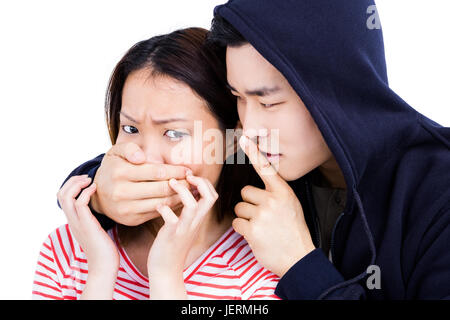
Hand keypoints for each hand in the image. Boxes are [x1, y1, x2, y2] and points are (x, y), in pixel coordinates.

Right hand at [57, 175, 118, 271]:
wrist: (104, 267)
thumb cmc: (105, 250)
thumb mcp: (97, 230)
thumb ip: (95, 220)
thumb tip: (106, 208)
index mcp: (74, 221)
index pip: (63, 198)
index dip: (71, 185)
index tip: (86, 180)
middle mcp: (72, 221)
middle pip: (60, 194)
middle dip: (72, 181)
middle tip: (86, 177)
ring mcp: (77, 223)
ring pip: (66, 197)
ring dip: (77, 184)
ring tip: (90, 180)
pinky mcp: (86, 226)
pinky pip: (80, 204)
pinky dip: (86, 192)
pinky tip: (96, 189)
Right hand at [90, 142, 192, 225]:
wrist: (98, 194)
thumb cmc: (113, 168)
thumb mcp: (116, 152)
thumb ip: (129, 148)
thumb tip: (141, 156)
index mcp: (120, 172)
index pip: (156, 172)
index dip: (175, 171)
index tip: (187, 170)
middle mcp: (122, 192)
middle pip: (161, 188)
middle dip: (181, 184)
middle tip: (193, 180)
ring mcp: (126, 208)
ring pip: (162, 202)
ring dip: (180, 197)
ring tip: (191, 190)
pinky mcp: (131, 220)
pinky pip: (157, 212)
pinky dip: (171, 206)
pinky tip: (180, 199)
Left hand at [147, 173, 217, 298]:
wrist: (166, 270)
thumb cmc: (172, 244)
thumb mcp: (184, 224)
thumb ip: (187, 210)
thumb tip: (184, 191)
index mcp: (199, 218)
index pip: (213, 195)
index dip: (204, 182)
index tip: (190, 177)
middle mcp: (195, 222)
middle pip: (210, 197)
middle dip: (200, 181)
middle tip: (185, 177)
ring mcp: (184, 229)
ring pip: (192, 205)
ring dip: (182, 191)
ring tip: (170, 183)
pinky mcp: (172, 235)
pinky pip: (171, 218)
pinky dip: (163, 208)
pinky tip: (157, 206)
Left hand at [233, 135, 315, 276]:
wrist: (298, 258)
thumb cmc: (293, 231)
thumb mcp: (291, 206)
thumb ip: (276, 193)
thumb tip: (259, 185)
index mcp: (283, 192)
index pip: (265, 169)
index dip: (254, 153)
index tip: (244, 139)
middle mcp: (272, 200)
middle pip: (245, 192)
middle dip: (249, 204)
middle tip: (262, 216)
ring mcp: (262, 215)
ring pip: (239, 208)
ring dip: (246, 218)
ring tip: (261, 227)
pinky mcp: (252, 230)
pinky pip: (236, 223)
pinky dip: (242, 230)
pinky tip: (255, 235)